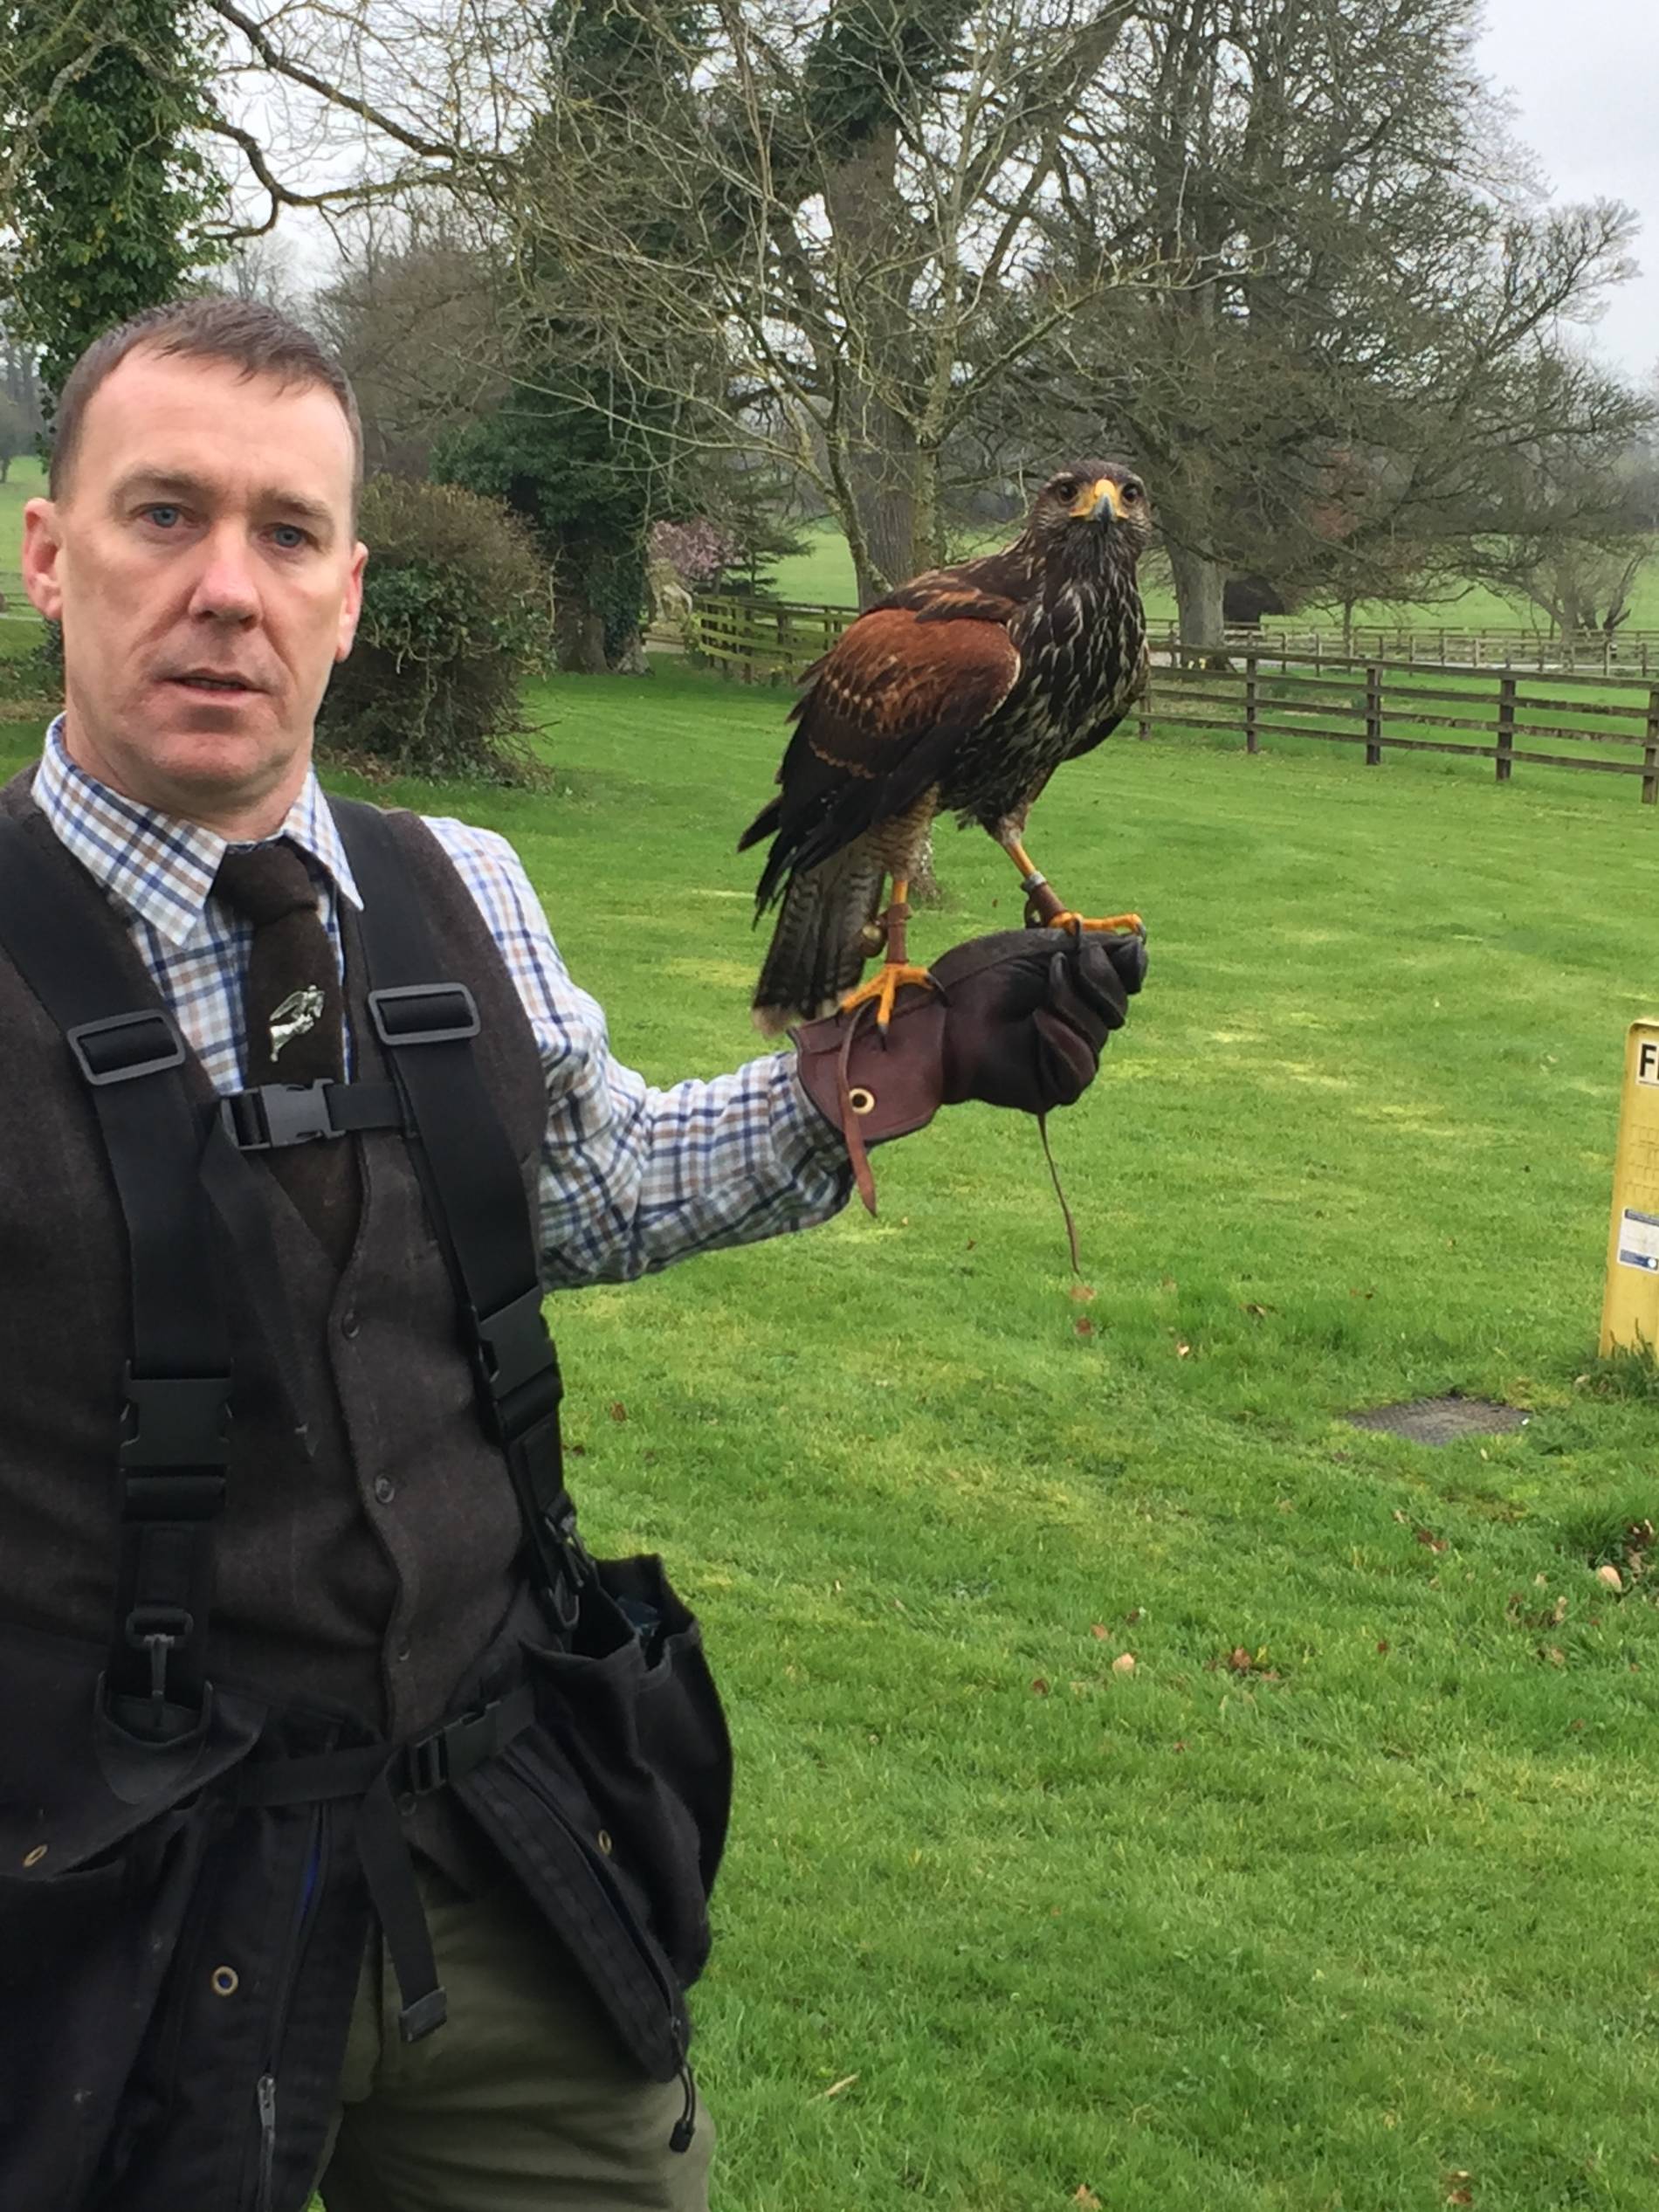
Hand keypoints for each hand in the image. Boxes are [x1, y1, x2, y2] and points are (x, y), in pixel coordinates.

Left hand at [791, 926, 1145, 1164]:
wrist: (938, 1014)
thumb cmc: (979, 978)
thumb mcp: (1042, 949)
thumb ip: (1094, 949)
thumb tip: (1141, 949)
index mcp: (1076, 990)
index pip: (1124, 982)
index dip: (1122, 966)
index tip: (1097, 947)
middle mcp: (1076, 1024)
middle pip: (1119, 1007)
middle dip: (1095, 979)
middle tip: (1059, 964)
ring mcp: (1066, 1057)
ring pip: (1102, 1034)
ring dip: (1071, 1004)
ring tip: (1038, 994)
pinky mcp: (1053, 1088)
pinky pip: (1081, 1069)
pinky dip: (1065, 1040)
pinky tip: (1040, 1022)